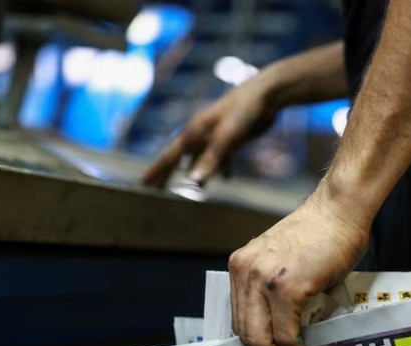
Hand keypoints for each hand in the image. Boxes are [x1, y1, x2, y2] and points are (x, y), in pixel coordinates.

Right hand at [142, 76, 277, 186]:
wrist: (267, 92)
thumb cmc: (245, 111)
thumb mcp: (228, 136)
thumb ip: (212, 158)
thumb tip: (195, 180)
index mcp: (195, 131)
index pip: (170, 155)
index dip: (157, 171)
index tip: (143, 184)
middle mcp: (202, 132)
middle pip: (180, 157)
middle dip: (168, 173)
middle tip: (155, 189)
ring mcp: (217, 134)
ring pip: (199, 157)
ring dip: (193, 171)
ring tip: (189, 189)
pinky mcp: (232, 136)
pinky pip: (221, 156)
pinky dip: (220, 167)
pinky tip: (224, 178)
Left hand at [229, 192, 369, 345]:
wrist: (341, 210)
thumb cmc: (325, 235)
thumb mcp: (287, 264)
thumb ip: (278, 294)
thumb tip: (289, 339)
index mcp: (241, 268)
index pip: (239, 323)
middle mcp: (245, 273)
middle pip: (246, 338)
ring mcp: (263, 281)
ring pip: (262, 343)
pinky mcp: (287, 289)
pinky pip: (287, 337)